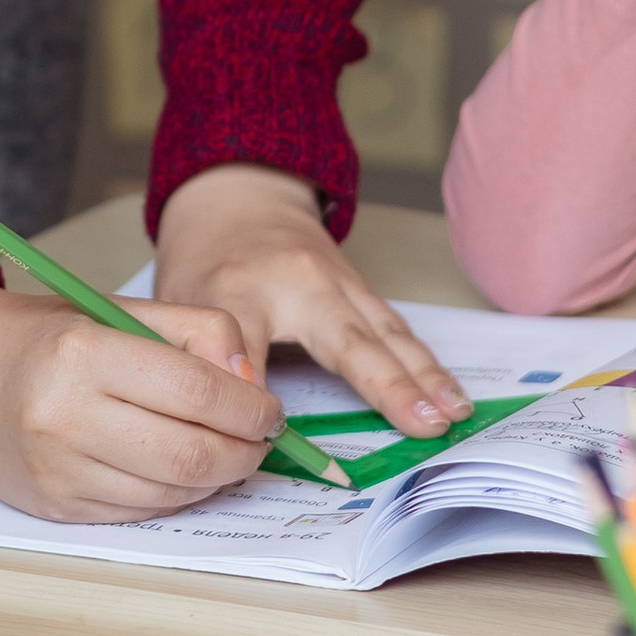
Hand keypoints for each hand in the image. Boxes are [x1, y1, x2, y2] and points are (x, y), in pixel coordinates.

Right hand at [0, 275, 285, 521]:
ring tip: (226, 455)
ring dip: (216, 481)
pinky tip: (182, 473)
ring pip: (169, 493)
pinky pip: (139, 513)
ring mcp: (57, 471)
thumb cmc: (43, 337)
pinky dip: (176, 497)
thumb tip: (252, 386)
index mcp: (82, 352)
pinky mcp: (55, 508)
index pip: (195, 390)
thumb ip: (196, 332)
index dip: (249, 408)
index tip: (271, 412)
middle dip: (244, 453)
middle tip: (260, 441)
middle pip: (189, 454)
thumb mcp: (119, 308)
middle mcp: (64, 416)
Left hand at [154, 162, 466, 436]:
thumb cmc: (208, 263)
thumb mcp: (181, 306)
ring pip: (387, 333)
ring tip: (453, 414)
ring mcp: (340, 281)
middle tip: (425, 425)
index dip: (253, 388)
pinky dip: (426, 364)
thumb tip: (234, 416)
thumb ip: (200, 356)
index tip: (268, 434)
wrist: (239, 201)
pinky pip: (397, 329)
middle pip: (349, 338)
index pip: (246, 343)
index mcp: (240, 289)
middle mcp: (301, 281)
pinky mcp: (362, 289)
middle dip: (390, 384)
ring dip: (424, 376)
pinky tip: (450, 395)